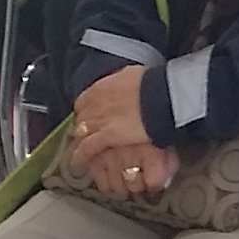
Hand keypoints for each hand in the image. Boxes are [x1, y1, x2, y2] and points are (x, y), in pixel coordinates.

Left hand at [67, 67, 175, 195]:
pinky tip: (78, 162)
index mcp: (101, 87)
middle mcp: (95, 103)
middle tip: (87, 134)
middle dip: (83, 126)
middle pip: (81, 117)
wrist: (160, 97)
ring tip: (80, 149)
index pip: (83, 101)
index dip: (86, 110)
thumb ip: (123, 83)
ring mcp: (98, 120)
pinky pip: (87, 147)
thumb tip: (125, 84)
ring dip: (80, 140)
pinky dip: (81, 155)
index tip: (90, 116)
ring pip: (81, 132)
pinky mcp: (105, 136)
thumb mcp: (133, 77)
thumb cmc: (152, 85)